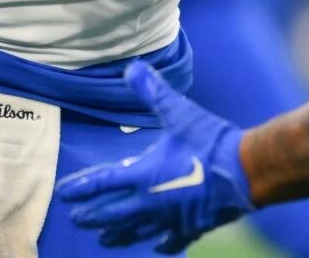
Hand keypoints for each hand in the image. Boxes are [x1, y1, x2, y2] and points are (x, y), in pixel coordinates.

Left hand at [56, 61, 252, 252]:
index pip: (102, 183)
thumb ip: (154, 92)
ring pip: (134, 232)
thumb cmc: (210, 141)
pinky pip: (169, 242)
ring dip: (116, 235)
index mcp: (143, 175)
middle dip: (92, 215)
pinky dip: (160, 245)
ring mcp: (169, 219)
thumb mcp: (180, 113)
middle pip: (111, 213)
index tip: (63, 193)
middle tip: (76, 218)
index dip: (81, 187)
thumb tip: (132, 68)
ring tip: (102, 239)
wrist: (245, 171)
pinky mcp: (190, 228)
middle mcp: (149, 202)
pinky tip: (156, 247)